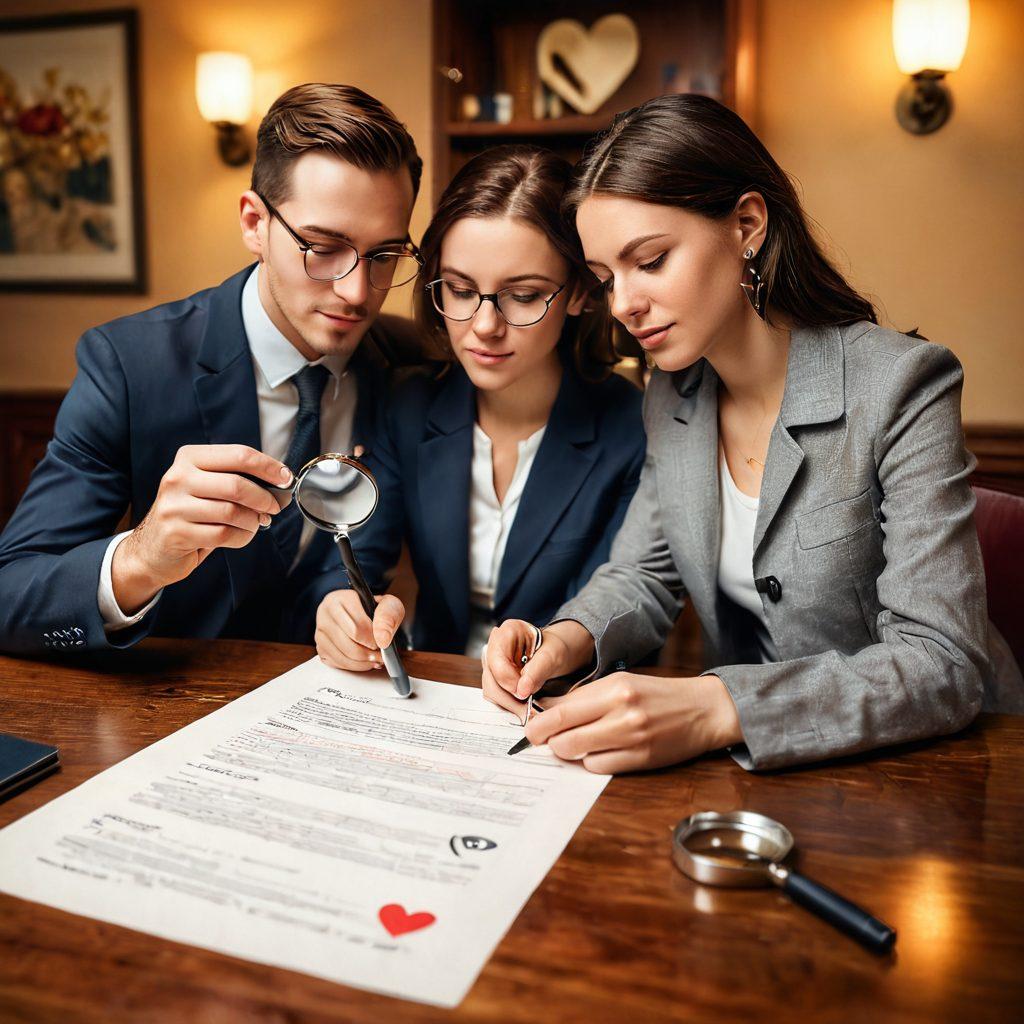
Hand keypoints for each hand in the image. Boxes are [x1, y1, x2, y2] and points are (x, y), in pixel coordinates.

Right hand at [113, 444, 289, 612]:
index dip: (268, 467)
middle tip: (274, 507)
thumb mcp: (208, 486)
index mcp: (190, 458)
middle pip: (237, 485)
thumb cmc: (191, 513)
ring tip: (255, 523)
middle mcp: (178, 477)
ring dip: (253, 521)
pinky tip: (240, 535)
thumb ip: (237, 479)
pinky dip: (242, 537)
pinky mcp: (177, 533)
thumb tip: (280, 481)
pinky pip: (225, 534)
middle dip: (264, 498)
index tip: (286, 479)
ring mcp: (175, 506)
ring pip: (233, 512)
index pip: (239, 454)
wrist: (153, 548)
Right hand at [315, 589, 404, 671]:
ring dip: (363, 662)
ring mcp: (320, 631)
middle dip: (368, 653)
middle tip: (380, 655)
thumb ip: (388, 617)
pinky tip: (364, 661)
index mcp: (340, 599)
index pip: (357, 627)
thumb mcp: (389, 605)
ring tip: (375, 659)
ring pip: (342, 656)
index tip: (382, 643)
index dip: (373, 640)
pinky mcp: (320, 647)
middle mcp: (325, 613)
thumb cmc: (376, 610)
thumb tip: (382, 639)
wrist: (364, 614)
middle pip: (348, 644)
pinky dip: (354, 666)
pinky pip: (337, 663)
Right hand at [481, 618, 594, 715]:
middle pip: (490, 677)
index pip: (498, 662)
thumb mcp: (552, 656)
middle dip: (508, 697)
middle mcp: (495, 645)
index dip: (509, 681)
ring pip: (490, 688)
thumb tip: (521, 690)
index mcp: (507, 632)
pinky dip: (508, 702)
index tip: (524, 694)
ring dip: (507, 702)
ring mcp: (492, 661)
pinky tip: (521, 704)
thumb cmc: (553, 648)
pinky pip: (495, 693)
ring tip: (525, 708)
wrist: (555, 652)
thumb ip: (537, 671)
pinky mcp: (494, 676)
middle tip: (525, 709)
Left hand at [523, 672, 742, 773]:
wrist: (701, 710)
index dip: (538, 722)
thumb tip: (547, 710)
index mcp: (614, 688)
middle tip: (542, 740)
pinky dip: (590, 762)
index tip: (529, 727)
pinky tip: (597, 752)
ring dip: (568, 751)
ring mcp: (632, 739)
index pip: (562, 710)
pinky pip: (599, 768)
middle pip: (564, 735)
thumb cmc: (656, 694)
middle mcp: (622, 712)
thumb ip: (585, 697)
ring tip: (572, 743)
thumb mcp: (620, 683)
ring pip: (578, 754)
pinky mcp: (641, 760)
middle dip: (546, 740)